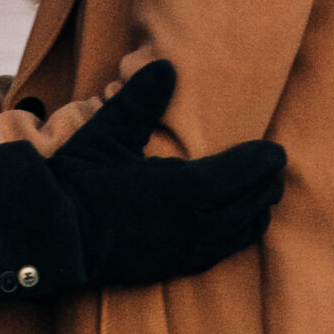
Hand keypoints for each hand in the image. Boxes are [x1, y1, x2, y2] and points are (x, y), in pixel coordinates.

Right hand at [47, 57, 285, 290]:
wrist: (55, 237)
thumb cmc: (80, 181)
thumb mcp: (109, 132)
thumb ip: (140, 100)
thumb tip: (165, 65)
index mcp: (185, 189)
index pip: (241, 174)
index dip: (262, 162)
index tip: (278, 151)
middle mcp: (194, 224)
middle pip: (248, 206)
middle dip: (266, 188)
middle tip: (276, 172)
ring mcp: (184, 250)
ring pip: (237, 234)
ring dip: (255, 214)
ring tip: (263, 201)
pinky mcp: (171, 268)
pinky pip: (218, 255)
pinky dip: (235, 239)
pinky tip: (232, 233)